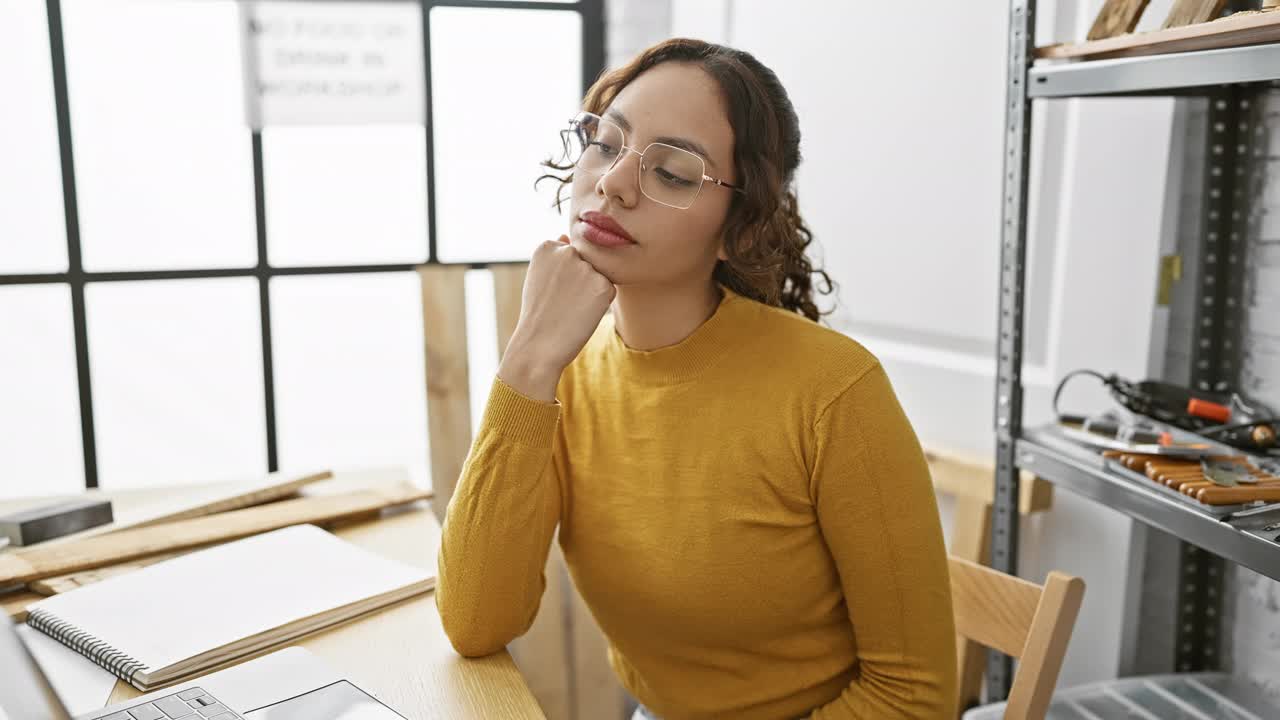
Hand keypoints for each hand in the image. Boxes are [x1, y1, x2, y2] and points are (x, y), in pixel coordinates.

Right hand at [498, 235, 614, 400]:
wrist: (539, 346)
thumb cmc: (538, 314)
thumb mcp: (537, 276)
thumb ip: (554, 254)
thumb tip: (566, 235)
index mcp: (546, 246)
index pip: (570, 252)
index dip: (563, 276)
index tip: (551, 291)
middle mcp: (567, 251)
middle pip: (586, 261)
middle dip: (579, 280)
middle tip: (562, 302)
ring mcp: (586, 267)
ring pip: (598, 275)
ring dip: (590, 291)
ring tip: (571, 308)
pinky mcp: (604, 285)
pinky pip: (608, 290)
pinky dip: (599, 304)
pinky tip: (582, 314)